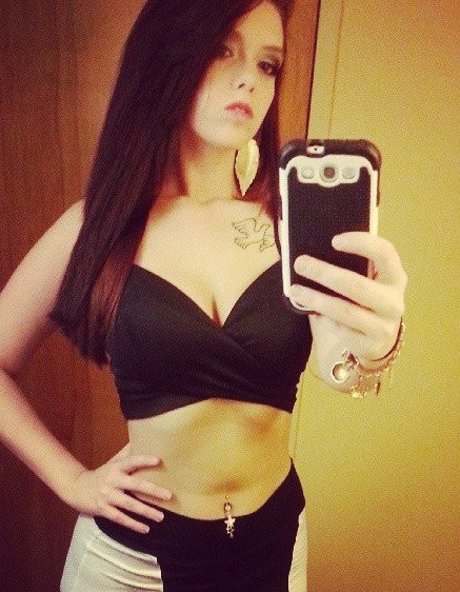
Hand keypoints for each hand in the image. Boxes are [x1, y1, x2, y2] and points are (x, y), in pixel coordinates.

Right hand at [62, 454, 172, 533]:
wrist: (76, 488)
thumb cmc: (101, 474)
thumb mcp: (112, 462)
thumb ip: (127, 453)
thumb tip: (142, 438)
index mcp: (116, 467)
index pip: (132, 461)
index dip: (144, 460)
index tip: (159, 460)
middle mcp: (112, 480)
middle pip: (135, 485)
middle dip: (153, 490)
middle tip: (169, 495)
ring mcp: (107, 496)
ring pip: (129, 505)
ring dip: (146, 511)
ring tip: (161, 516)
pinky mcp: (103, 510)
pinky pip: (120, 518)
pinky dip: (133, 524)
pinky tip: (146, 529)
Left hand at [290, 232, 406, 360]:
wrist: (379, 339)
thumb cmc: (366, 299)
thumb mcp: (368, 279)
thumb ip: (350, 262)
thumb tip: (305, 243)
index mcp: (395, 277)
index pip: (385, 253)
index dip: (362, 243)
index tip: (334, 240)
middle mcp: (393, 301)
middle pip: (357, 285)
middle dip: (325, 273)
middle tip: (300, 263)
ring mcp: (383, 326)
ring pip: (345, 311)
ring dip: (316, 299)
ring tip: (295, 290)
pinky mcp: (368, 345)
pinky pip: (340, 330)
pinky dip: (322, 318)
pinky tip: (309, 310)